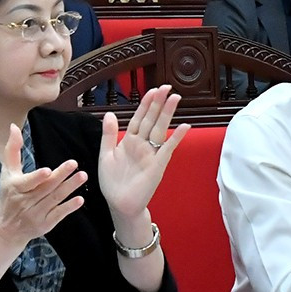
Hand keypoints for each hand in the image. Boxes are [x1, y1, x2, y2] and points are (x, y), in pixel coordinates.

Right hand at [0, 123, 86, 251]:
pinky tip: (80, 199)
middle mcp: (25, 202)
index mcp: (15, 188)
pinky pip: (58, 215)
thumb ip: (12, 150)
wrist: (6, 229)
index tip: (48, 170)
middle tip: (74, 164)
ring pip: (54, 200)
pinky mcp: (45, 224)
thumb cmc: (8, 195)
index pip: (27, 182)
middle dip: (60, 177)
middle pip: (45, 188)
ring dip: (69, 188)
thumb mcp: (7, 173)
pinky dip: (69, 207)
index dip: (37, 177)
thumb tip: (13, 127)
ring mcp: (36, 214)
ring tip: (83, 176)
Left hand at [98, 85, 189, 220]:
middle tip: (166, 87)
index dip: (145, 104)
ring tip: (175, 98)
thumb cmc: (113, 182)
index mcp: (129, 141)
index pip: (139, 117)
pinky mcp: (158, 165)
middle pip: (151, 119)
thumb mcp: (106, 155)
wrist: (119, 204)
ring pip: (159, 129)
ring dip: (167, 114)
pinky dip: (176, 138)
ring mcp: (151, 154)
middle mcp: (142, 145)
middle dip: (158, 103)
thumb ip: (109, 134)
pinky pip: (168, 149)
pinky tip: (184, 127)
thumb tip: (110, 114)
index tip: (152, 90)